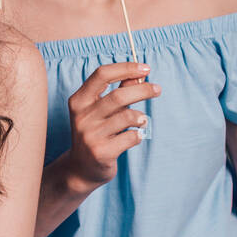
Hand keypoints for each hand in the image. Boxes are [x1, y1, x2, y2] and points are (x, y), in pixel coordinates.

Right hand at [64, 61, 160, 192]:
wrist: (80, 168)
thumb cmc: (95, 132)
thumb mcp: (100, 110)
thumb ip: (118, 91)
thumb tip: (139, 75)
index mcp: (79, 101)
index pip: (101, 74)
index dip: (125, 68)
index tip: (145, 68)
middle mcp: (82, 116)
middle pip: (118, 95)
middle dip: (143, 90)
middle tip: (157, 89)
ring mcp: (90, 135)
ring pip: (127, 117)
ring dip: (141, 117)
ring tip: (141, 120)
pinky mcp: (102, 152)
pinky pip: (131, 137)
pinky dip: (138, 135)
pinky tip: (134, 137)